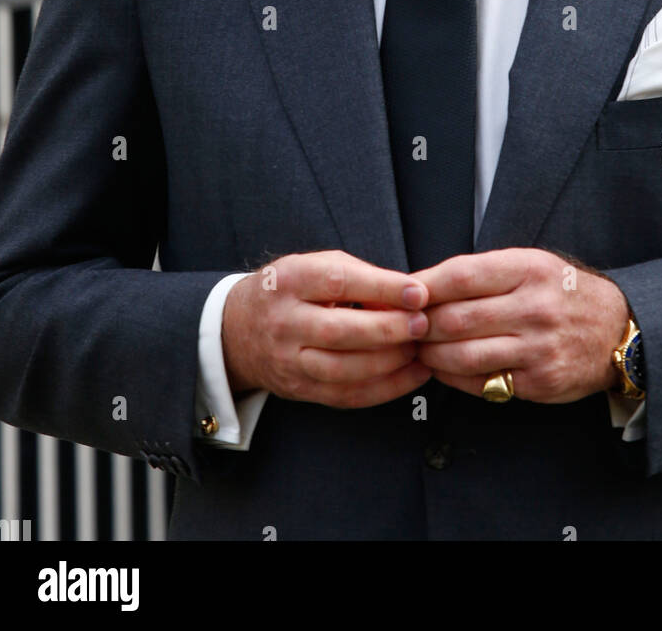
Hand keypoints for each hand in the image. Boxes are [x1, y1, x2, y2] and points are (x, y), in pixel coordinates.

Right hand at [222, 250, 431, 406]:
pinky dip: (384, 389)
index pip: (338, 283)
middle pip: (340, 331)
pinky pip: (345, 396)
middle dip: (388, 329)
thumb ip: (360, 277)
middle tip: (423, 324)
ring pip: (342, 370)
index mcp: (291, 280)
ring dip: (389, 362)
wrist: (238, 329)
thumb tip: (409, 297)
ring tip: (419, 350)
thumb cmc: (293, 289)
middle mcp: (285, 322)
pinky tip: (412, 376)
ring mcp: (288, 360)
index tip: (417, 292)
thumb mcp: (316, 266)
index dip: (381, 288)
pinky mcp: (298, 390)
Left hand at [411, 248, 629, 402]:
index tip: (402, 292)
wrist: (616, 328)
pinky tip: (443, 367)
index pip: (461, 275)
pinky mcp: (538, 381)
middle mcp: (533, 308)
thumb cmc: (561, 292)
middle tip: (404, 325)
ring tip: (419, 347)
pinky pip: (481, 382)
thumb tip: (421, 283)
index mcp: (527, 270)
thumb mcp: (530, 264)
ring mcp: (537, 347)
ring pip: (462, 354)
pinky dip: (452, 377)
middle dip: (420, 324)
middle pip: (454, 318)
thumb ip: (481, 272)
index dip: (424, 286)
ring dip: (430, 354)